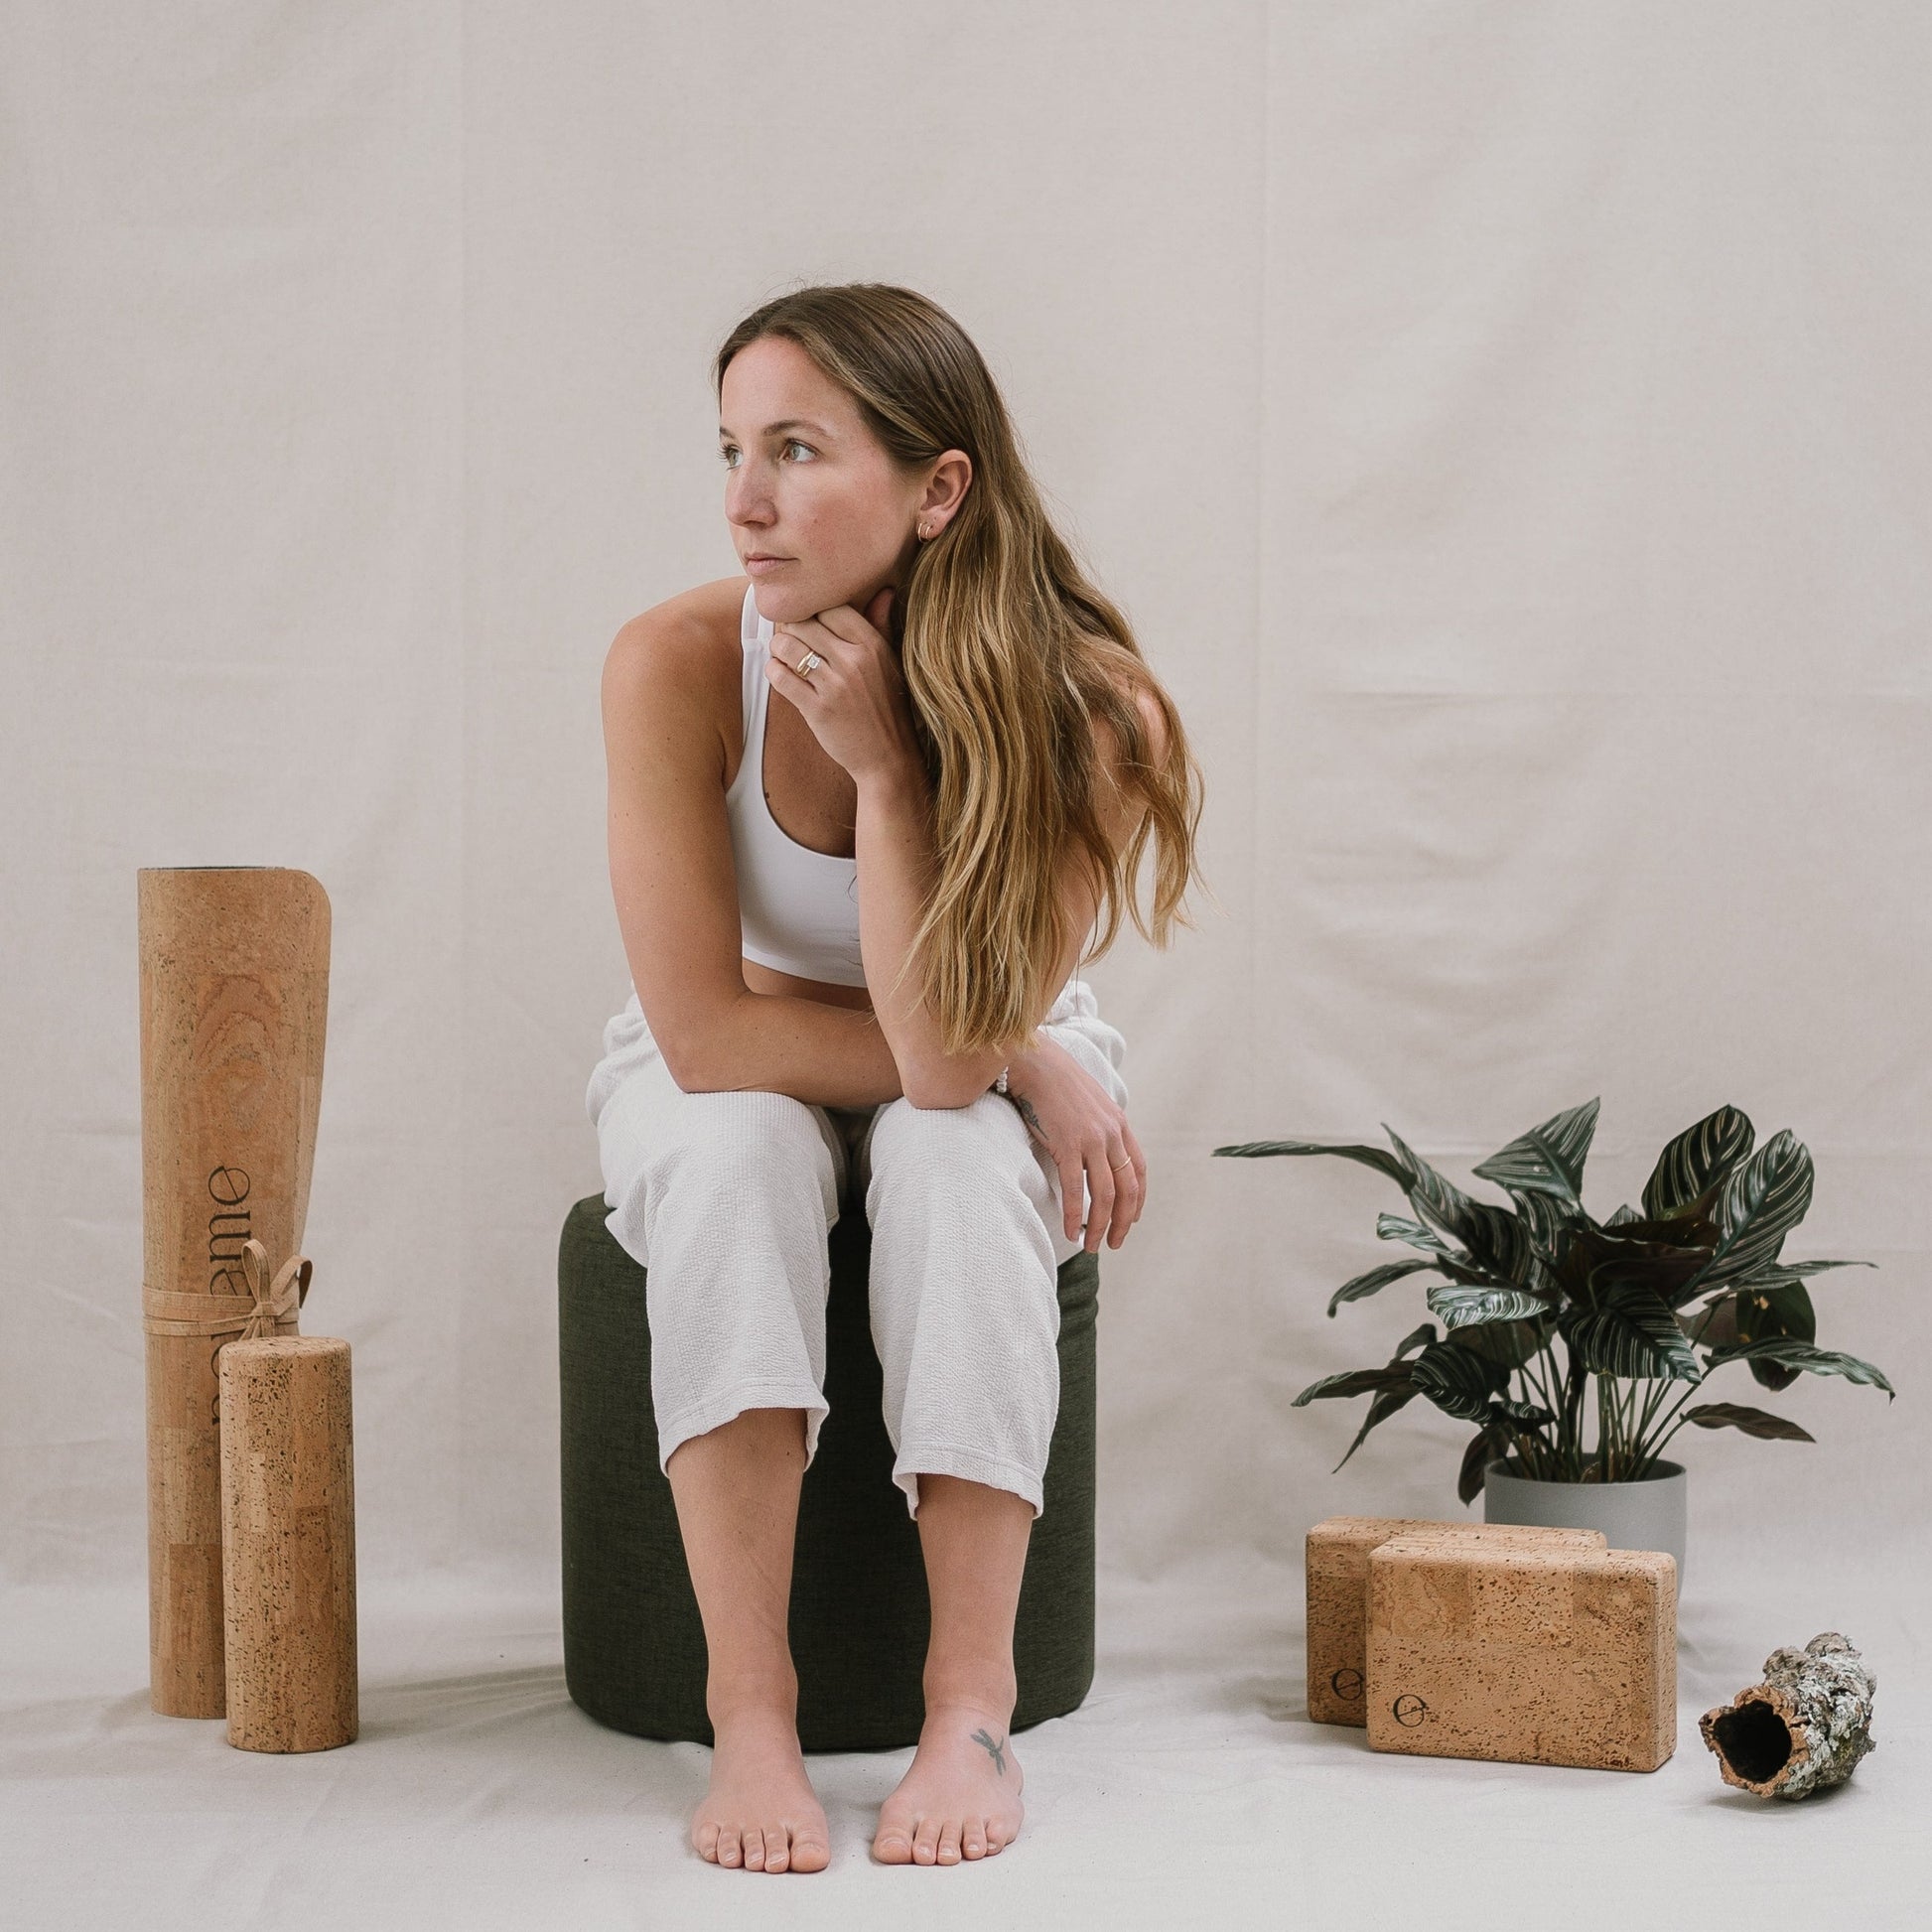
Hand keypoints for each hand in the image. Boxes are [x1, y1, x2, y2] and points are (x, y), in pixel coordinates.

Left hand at [766, 586, 921, 785]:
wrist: (889, 757)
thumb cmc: (888, 707)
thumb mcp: (890, 663)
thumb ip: (881, 625)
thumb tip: (885, 590)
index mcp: (872, 645)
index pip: (829, 608)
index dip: (814, 613)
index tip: (810, 623)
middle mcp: (853, 661)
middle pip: (803, 624)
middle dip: (790, 629)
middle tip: (791, 639)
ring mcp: (834, 685)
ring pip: (786, 647)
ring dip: (778, 649)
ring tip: (784, 656)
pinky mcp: (817, 709)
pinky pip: (780, 677)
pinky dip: (774, 672)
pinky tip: (781, 674)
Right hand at [1003, 1033, 1145, 1252]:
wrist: (1033, 1061)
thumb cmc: (1054, 1083)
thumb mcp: (1089, 1104)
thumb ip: (1098, 1127)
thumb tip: (1094, 1153)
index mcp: (1119, 1124)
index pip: (1139, 1171)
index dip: (1138, 1200)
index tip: (1131, 1220)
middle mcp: (1112, 1133)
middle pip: (1127, 1189)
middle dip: (1123, 1222)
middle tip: (1113, 1243)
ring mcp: (1092, 1139)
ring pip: (1106, 1194)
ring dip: (1100, 1225)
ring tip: (1090, 1245)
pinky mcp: (1068, 1144)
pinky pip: (1077, 1189)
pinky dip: (1076, 1215)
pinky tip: (1071, 1231)